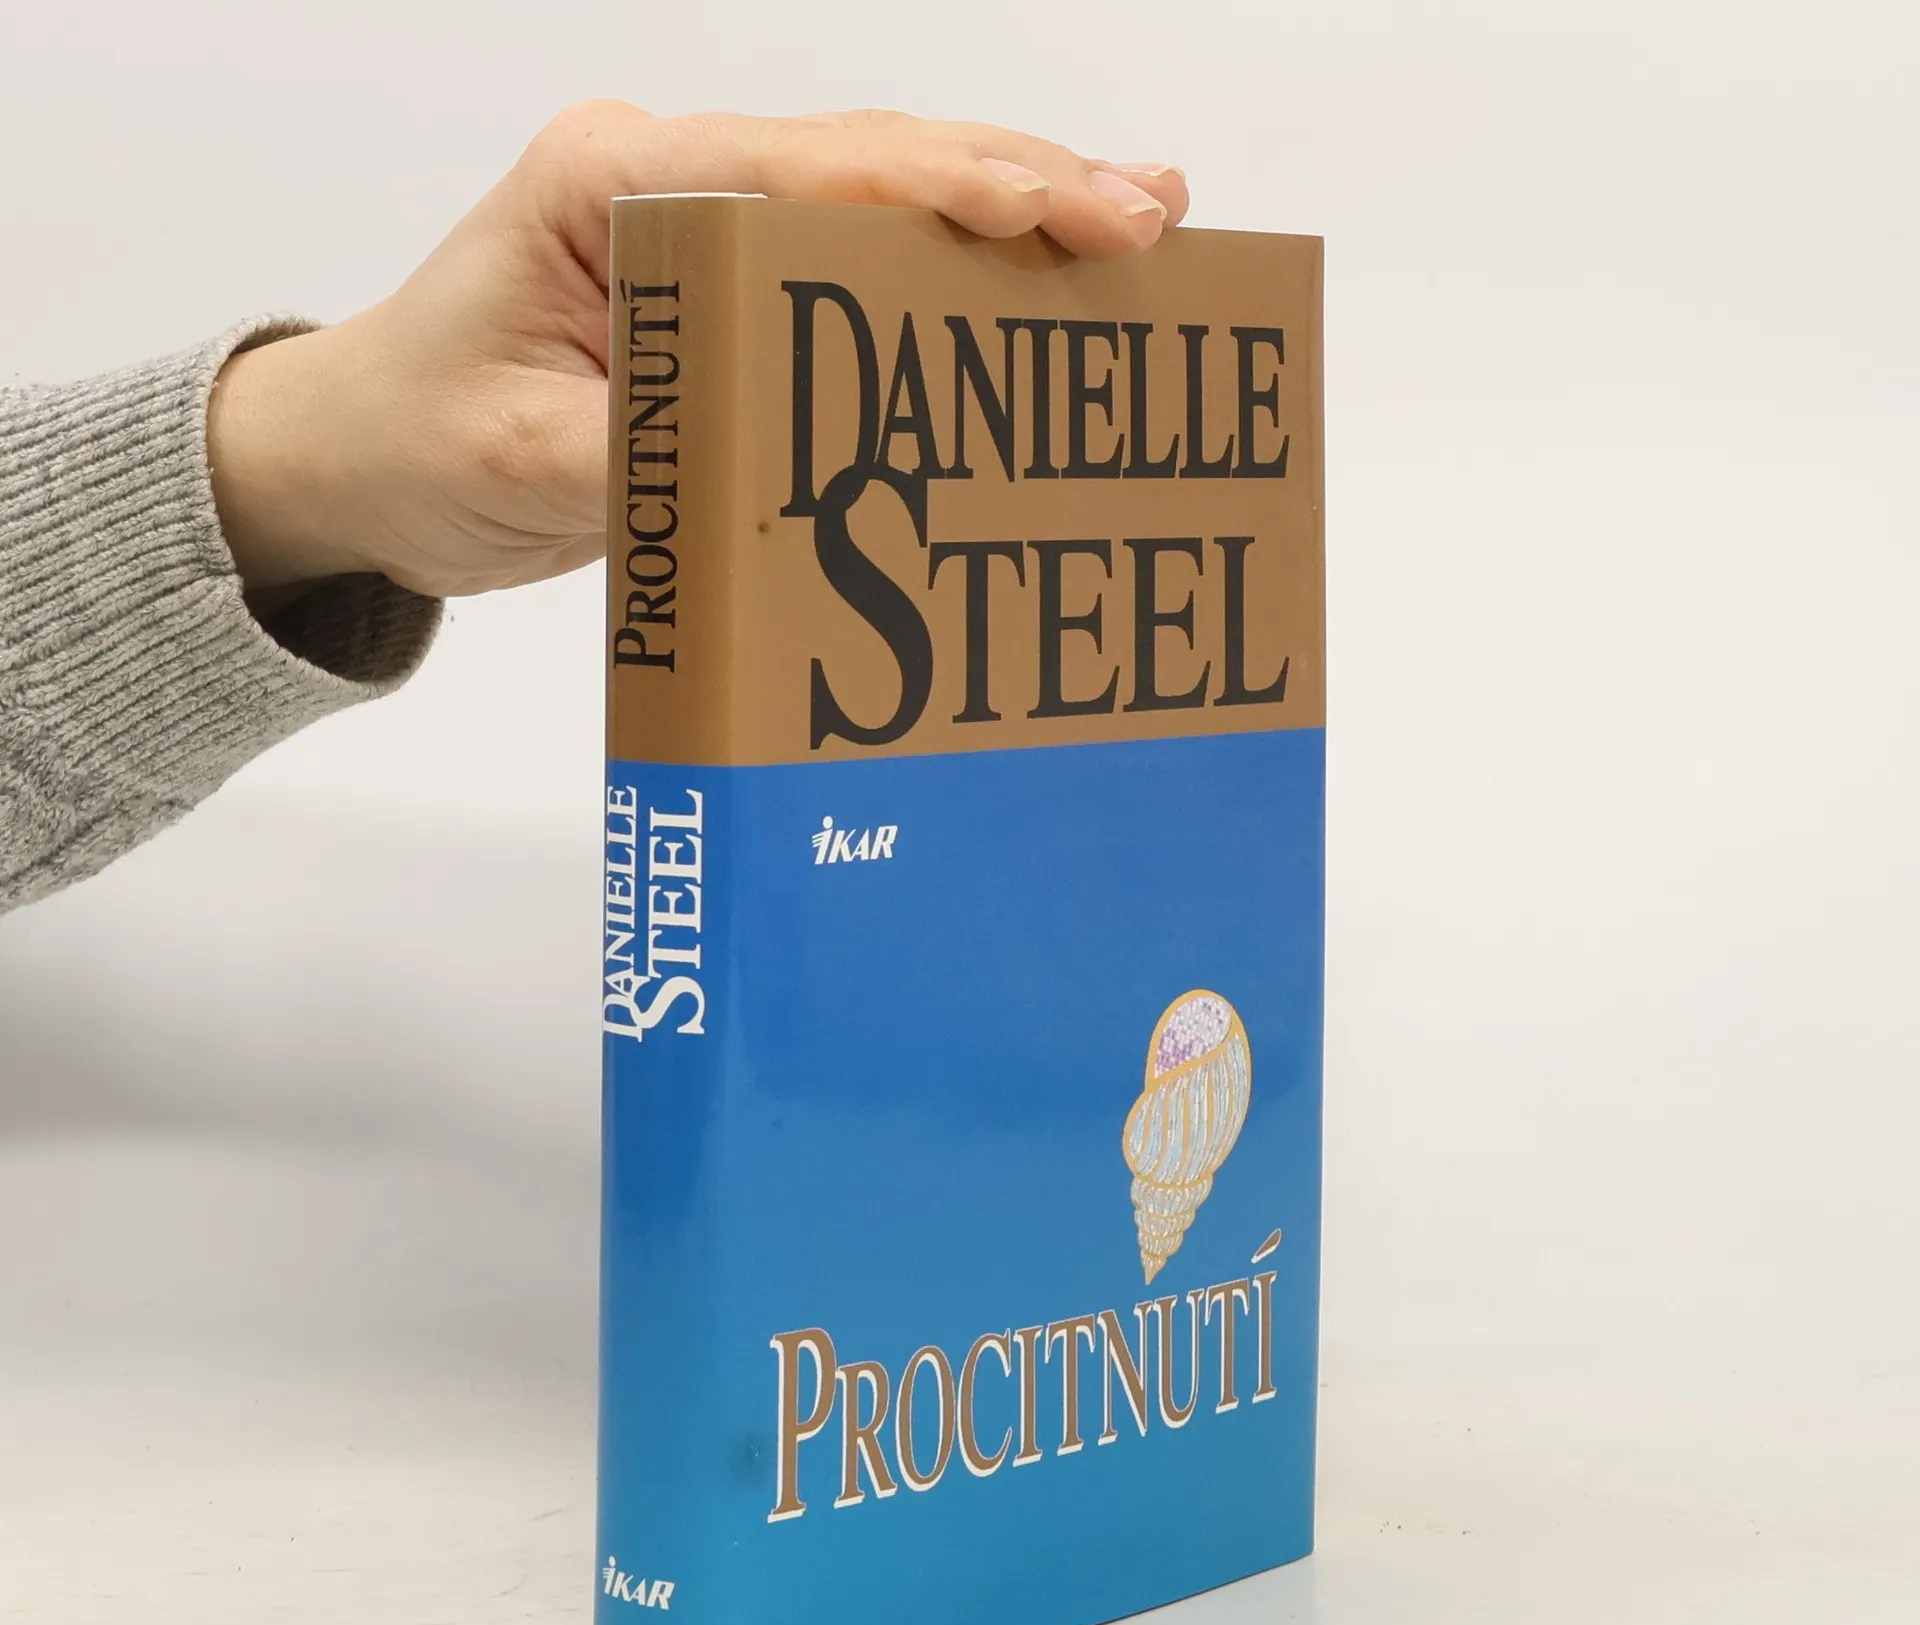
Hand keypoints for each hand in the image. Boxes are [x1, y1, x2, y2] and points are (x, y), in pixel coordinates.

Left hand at [207, 102, 1188, 602]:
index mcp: (614, 180)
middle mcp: (670, 175)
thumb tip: (785, 475)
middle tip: (1151, 209)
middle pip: (872, 160)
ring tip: (1135, 224)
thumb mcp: (520, 460)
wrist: (364, 456)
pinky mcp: (722, 287)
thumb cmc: (418, 435)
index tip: (1066, 212)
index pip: (811, 168)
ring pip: (880, 200)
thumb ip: (651, 456)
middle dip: (1019, 182)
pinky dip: (950, 276)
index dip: (951, 189)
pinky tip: (1031, 287)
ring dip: (1007, 213)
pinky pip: (853, 268)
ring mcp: (700, 224)